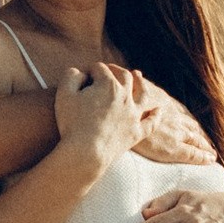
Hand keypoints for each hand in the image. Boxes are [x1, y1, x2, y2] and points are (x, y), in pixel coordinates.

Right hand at [53, 61, 145, 184]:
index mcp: (108, 85)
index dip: (90, 70)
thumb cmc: (72, 123)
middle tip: (108, 70)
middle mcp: (125, 96)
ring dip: (141, 83)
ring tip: (139, 76)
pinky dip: (155, 116)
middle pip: (124, 76)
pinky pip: (150, 123)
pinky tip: (159, 111)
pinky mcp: (136, 133)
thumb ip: (71, 76)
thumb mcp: (64, 94)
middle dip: (115, 70)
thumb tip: (80, 73)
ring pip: (142, 94)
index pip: (100, 69)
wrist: (86, 153)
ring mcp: (133, 115)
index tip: (83, 76)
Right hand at [127, 83, 218, 166]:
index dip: (188, 121)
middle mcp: (175, 118)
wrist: (125, 116)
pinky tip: (211, 159)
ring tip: (211, 153)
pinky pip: (193, 154)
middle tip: (208, 143)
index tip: (194, 127)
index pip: (181, 113)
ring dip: (205, 145)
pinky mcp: (174, 148)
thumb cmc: (127, 101)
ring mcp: (176, 133)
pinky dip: (203, 157)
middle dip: (200, 135)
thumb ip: (138, 82)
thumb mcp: (132, 87)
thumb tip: (136, 73)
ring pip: (196, 139)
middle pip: (192, 127)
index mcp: (166, 104)